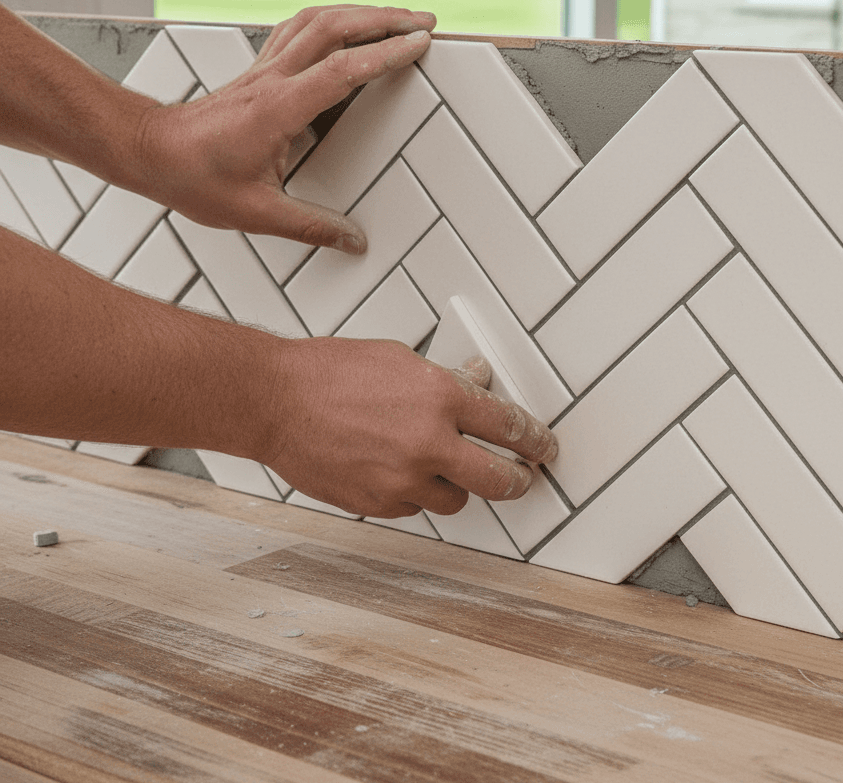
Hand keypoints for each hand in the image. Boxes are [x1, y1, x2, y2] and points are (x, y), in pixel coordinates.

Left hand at [135, 4, 435, 251]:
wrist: (148, 152)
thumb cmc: (192, 177)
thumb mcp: (256, 213)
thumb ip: (310, 227)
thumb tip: (352, 240)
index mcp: (278, 109)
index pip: (341, 69)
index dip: (384, 54)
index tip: (419, 43)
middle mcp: (273, 80)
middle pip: (334, 27)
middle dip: (385, 18)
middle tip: (424, 21)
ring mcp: (265, 70)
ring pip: (317, 21)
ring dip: (360, 12)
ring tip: (395, 16)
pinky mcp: (260, 71)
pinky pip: (300, 30)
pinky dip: (332, 20)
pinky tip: (345, 25)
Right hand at [257, 338, 557, 517]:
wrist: (275, 401)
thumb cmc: (329, 372)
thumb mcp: (399, 359)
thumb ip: (444, 380)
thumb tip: (478, 383)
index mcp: (440, 397)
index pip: (509, 425)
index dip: (535, 439)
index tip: (544, 446)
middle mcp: (428, 442)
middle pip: (499, 479)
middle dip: (518, 480)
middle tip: (522, 477)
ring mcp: (403, 478)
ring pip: (456, 500)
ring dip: (457, 485)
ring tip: (440, 465)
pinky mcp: (378, 503)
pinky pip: (414, 507)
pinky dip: (415, 493)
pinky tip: (397, 470)